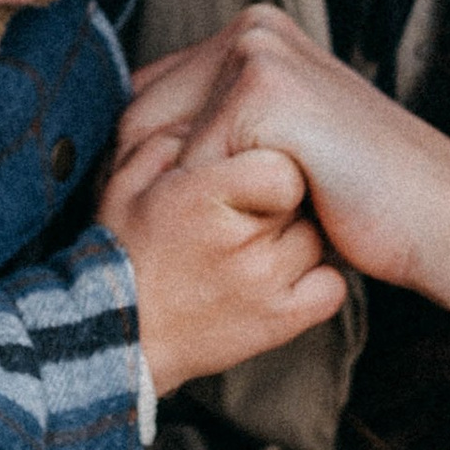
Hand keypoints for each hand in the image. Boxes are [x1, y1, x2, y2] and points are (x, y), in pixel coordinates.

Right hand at [97, 118, 346, 397]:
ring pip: (317, 238)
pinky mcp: (280, 322)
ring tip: (260, 244)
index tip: (254, 172)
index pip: (281, 167)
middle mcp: (240, 242)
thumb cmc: (123, 252)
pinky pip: (331, 287)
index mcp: (201, 199)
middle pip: (301, 199)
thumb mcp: (127, 183)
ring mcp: (264, 285)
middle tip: (253, 209)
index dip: (274, 164)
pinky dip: (318, 280)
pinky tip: (286, 276)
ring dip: (297, 236)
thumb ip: (167, 140)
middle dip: (282, 199)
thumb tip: (212, 115)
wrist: (118, 335)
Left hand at [120, 7, 449, 295]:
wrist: (436, 216)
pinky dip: (212, 213)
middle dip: (152, 182)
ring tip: (229, 228)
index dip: (143, 164)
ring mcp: (258, 54)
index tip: (164, 211)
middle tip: (192, 228)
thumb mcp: (279, 142)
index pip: (148, 96)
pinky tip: (255, 228)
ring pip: (160, 148)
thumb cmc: (359, 194)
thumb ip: (223, 125)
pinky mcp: (264, 93)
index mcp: (255, 30)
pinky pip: (192, 171)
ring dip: (184, 202)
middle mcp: (253, 28)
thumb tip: (135, 148)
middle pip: (141, 118)